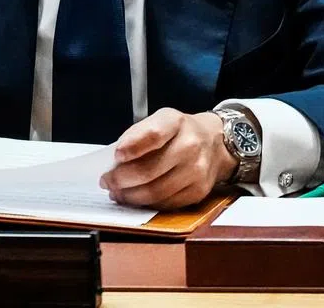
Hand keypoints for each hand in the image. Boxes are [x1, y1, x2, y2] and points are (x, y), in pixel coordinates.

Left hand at [100, 108, 235, 210]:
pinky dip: (146, 204)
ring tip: (117, 192)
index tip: (116, 156)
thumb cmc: (180, 132)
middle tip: (107, 181)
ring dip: (130, 195)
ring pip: (155, 191)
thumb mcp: (162, 119)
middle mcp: (190, 146)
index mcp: (176, 122)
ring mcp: (197, 171)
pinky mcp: (198, 191)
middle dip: (121, 179)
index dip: (132, 146)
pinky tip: (135, 198)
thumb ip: (138, 135)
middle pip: (149, 170)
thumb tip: (116, 161)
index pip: (153, 135)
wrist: (216, 143)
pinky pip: (166, 203)